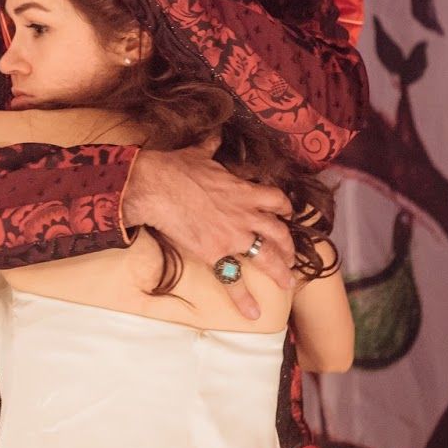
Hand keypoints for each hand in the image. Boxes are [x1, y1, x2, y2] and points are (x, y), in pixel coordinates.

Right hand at [123, 145, 295, 319]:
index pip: (276, 200)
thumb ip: (211, 147)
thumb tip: (214, 134)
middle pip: (279, 233)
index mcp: (244, 190)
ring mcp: (233, 236)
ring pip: (267, 257)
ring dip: (280, 271)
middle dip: (288, 246)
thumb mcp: (199, 154)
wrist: (156, 187)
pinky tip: (253, 313)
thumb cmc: (175, 169)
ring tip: (287, 283)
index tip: (285, 215)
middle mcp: (246, 215)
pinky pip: (233, 279)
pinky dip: (244, 298)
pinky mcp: (215, 253)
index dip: (284, 209)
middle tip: (291, 256)